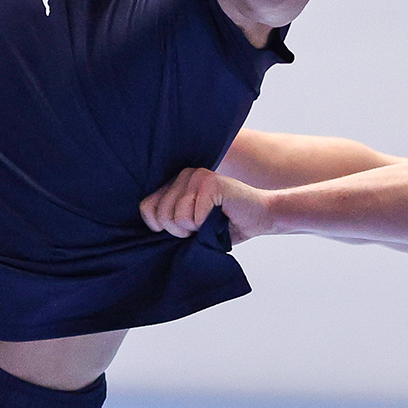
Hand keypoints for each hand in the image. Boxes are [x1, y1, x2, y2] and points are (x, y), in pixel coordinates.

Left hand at [140, 168, 273, 243]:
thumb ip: (171, 221)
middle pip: (162, 215)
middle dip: (181, 231)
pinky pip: (194, 216)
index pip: (146, 207)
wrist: (261, 217)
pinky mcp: (211, 182)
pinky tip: (220, 216)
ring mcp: (197, 176)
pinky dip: (206, 225)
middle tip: (202, 226)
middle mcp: (183, 175)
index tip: (184, 228)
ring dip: (196, 229)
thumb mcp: (191, 225)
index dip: (160, 226)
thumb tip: (152, 228)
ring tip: (211, 221)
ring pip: (177, 217)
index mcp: (175, 184)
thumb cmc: (226, 225)